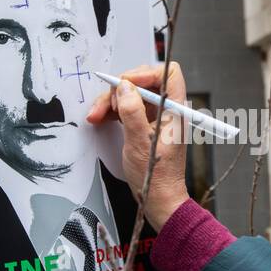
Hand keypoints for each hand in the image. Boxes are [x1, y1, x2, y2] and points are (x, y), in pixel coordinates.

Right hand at [86, 62, 191, 231]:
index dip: (145, 74)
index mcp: (175, 109)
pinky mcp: (144, 124)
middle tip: (107, 106)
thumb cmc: (155, 174)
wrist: (157, 197)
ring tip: (95, 116)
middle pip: (143, 82)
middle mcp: (167, 109)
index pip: (168, 73)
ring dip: (111, 102)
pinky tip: (99, 119)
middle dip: (121, 89)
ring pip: (131, 95)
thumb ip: (132, 112)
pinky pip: (127, 108)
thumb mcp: (140, 142)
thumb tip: (124, 87)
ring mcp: (155, 116)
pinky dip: (112, 112)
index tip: (125, 85)